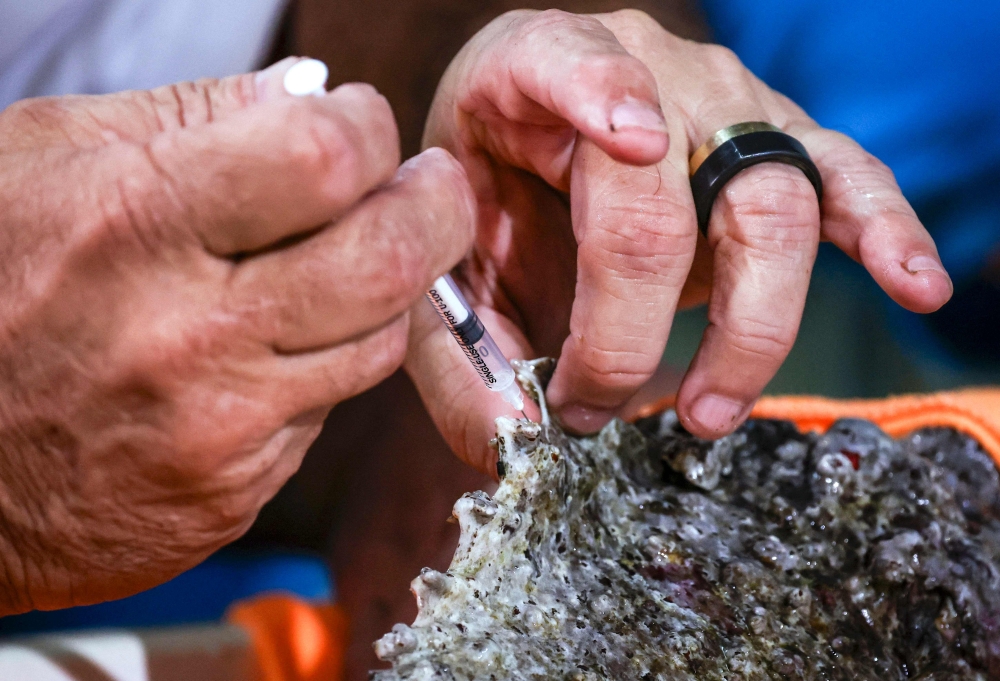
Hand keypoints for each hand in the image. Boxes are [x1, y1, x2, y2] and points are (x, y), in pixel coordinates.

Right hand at [0, 58, 473, 613]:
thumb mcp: (46, 161)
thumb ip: (186, 117)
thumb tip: (308, 95)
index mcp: (132, 226)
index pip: (323, 159)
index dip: (368, 127)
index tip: (362, 124)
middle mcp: (184, 337)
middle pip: (388, 259)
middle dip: (437, 208)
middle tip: (432, 187)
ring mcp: (219, 429)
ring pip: (379, 341)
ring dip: (385, 290)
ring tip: (346, 261)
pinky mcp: (235, 492)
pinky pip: (328, 410)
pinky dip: (323, 364)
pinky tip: (273, 346)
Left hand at [405, 10, 951, 473]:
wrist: (527, 158)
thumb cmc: (485, 203)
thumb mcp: (448, 264)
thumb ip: (459, 347)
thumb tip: (514, 435)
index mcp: (533, 69)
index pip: (571, 61)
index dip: (601, 96)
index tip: (630, 145)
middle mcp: (646, 71)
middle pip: (666, 195)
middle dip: (633, 323)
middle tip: (596, 408)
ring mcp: (725, 104)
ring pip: (771, 202)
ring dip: (748, 325)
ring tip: (707, 411)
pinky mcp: (780, 149)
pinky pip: (846, 182)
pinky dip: (884, 233)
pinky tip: (913, 285)